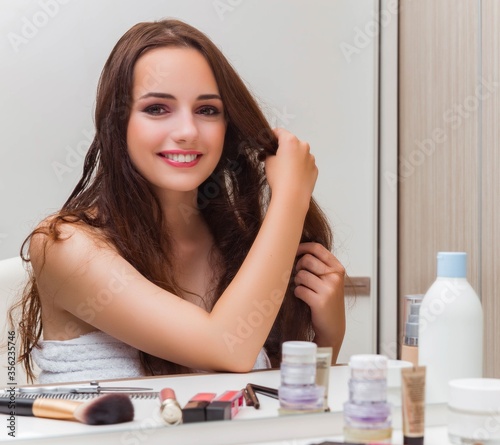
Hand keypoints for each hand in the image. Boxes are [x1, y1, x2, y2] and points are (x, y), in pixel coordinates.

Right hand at [264, 128, 316, 204]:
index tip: (269, 140)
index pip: (280, 132)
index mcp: (290, 141)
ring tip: (284, 171)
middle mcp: (303, 146)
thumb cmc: (280, 178)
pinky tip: (292, 177)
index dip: (272, 135)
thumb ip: (270, 154)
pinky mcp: (314, 169)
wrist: (292, 196)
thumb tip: (273, 154)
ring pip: (300, 154)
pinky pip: (305, 165)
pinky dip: (300, 168)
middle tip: (275, 158)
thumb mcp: (268, 162)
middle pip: (291, 142)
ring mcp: (311, 158)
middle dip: (284, 148)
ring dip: (293, 158)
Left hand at [294, 242, 345, 361]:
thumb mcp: (330, 280)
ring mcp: (329, 289)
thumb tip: (297, 250)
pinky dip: (297, 293)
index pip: (317, 248)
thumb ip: (320, 265)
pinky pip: (299, 290)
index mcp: (337, 268)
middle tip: (300, 277)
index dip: (302, 247)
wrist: (333, 326)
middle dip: (298, 267)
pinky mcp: (320, 301)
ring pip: (301, 275)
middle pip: (307, 260)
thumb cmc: (328, 301)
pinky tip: (304, 298)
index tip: (294, 251)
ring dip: (297, 282)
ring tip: (303, 288)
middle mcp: (335, 277)